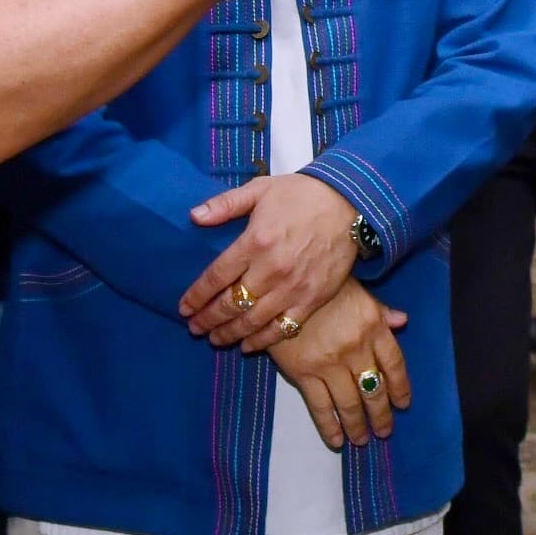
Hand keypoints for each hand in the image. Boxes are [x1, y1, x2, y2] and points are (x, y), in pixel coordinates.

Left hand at [181, 174, 362, 348]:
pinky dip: (262, 340)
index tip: (184, 308)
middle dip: (208, 320)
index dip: (196, 296)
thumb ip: (225, 204)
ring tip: (214, 339)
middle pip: (231, 304)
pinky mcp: (312, 300)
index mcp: (255, 241)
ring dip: (229, 333)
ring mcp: (293, 288)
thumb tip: (194, 216)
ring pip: (253, 321)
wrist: (350, 203)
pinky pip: (283, 329)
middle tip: (194, 328)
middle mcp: (271, 269)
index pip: (216, 277)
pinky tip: (247, 345)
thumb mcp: (260, 189)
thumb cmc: (302, 194)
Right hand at [265, 280, 413, 448]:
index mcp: (373, 326)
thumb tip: (403, 322)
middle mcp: (356, 348)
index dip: (401, 387)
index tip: (403, 404)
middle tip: (384, 432)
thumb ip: (380, 311)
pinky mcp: (303, 373)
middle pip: (374, 389)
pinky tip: (336, 440)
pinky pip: (320, 406)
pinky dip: (329, 427)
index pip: (395, 363)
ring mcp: (330, 363)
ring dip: (358, 426)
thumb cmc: (322, 284)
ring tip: (362, 440)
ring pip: (350, 403)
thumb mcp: (356, 290)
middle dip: (381, 415)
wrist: (281, 283)